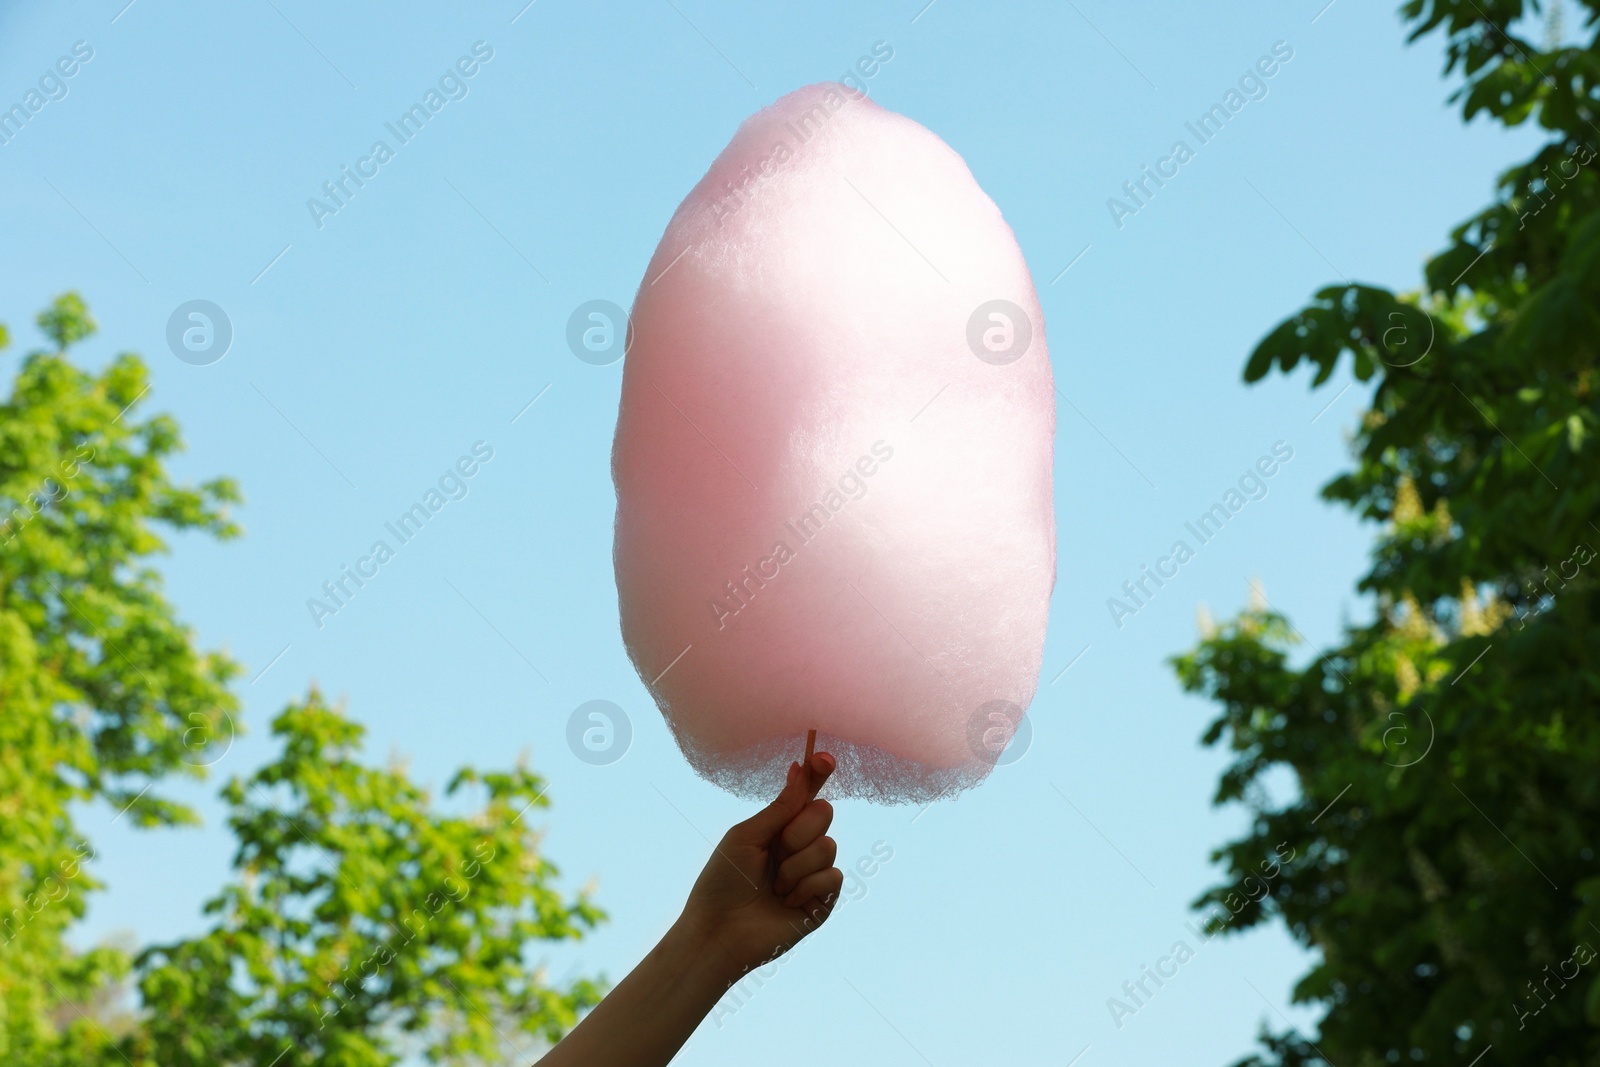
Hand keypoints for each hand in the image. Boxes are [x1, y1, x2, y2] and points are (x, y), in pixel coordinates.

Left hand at [678, 752, 841, 982]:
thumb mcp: (746, 836)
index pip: (806, 794)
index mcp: (778, 828)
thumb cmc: (722, 882)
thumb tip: (800, 769)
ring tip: (775, 887)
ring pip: (828, 846)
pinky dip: (807, 887)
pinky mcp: (821, 902)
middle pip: (824, 813)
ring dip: (796, 866)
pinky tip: (787, 902)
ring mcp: (811, 874)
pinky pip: (834, 877)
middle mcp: (798, 847)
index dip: (818, 773)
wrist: (719, 931)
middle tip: (776, 851)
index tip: (824, 757)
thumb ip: (780, 808)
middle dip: (798, 830)